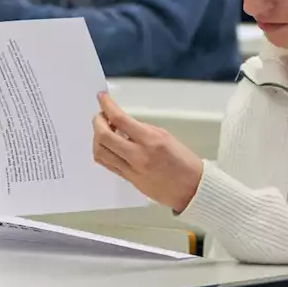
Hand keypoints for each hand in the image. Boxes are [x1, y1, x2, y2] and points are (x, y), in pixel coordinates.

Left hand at [92, 92, 202, 212]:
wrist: (191, 188)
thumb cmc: (184, 162)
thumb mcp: (166, 136)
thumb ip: (143, 129)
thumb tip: (123, 124)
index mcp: (151, 140)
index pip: (120, 119)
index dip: (107, 106)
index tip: (102, 98)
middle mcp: (138, 155)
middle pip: (104, 136)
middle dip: (97, 122)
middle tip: (101, 116)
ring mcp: (131, 169)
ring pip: (100, 152)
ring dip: (97, 138)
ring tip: (103, 131)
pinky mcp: (129, 180)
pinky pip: (107, 164)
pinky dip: (102, 151)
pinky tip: (107, 146)